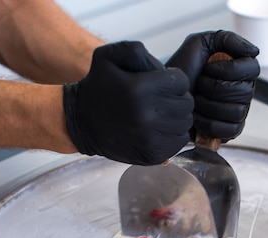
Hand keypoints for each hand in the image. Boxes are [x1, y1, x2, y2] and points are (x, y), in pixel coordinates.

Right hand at [63, 42, 193, 164]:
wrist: (80, 122)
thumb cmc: (98, 86)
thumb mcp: (108, 56)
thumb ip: (137, 51)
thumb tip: (165, 70)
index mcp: (138, 89)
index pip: (182, 81)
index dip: (173, 79)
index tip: (160, 83)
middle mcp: (146, 116)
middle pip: (187, 103)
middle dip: (177, 98)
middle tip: (160, 98)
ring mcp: (150, 138)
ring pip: (185, 123)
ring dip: (176, 116)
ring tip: (158, 113)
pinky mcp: (153, 155)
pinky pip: (180, 141)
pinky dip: (173, 134)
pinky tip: (158, 128)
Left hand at [166, 31, 259, 141]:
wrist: (163, 95)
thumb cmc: (181, 70)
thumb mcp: (199, 44)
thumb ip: (227, 39)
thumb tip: (255, 51)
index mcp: (240, 70)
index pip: (253, 68)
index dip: (229, 69)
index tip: (208, 68)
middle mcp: (243, 91)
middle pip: (245, 92)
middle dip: (214, 87)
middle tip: (199, 84)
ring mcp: (238, 112)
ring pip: (237, 111)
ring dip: (209, 105)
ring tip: (195, 100)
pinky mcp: (230, 131)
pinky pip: (230, 130)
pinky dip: (209, 124)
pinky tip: (197, 117)